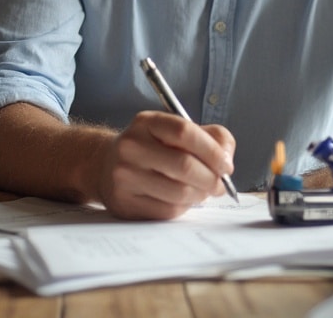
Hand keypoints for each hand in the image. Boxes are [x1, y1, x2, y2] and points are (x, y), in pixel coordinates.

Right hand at [97, 111, 234, 219]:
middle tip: (220, 184)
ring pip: (179, 192)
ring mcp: (124, 175)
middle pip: (184, 165)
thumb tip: (226, 159)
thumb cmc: (154, 148)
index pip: (184, 131)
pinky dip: (184, 207)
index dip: (212, 150)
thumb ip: (211, 137)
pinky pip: (168, 210)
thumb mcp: (177, 131)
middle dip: (212, 178)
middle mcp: (131, 146)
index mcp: (146, 122)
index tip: (226, 165)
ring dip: (200, 195)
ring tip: (202, 191)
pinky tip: (182, 199)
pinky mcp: (125, 203)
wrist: (106, 165)